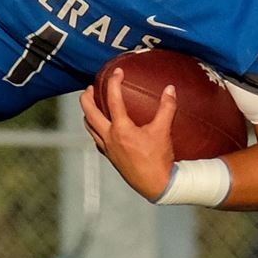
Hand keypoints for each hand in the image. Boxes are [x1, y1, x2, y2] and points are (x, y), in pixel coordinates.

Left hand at [80, 71, 177, 200]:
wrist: (156, 186)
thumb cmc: (159, 160)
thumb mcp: (163, 131)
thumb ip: (166, 108)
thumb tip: (170, 89)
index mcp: (121, 129)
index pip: (113, 99)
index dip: (114, 82)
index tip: (117, 72)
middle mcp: (110, 137)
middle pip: (89, 113)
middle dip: (86, 98)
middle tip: (90, 88)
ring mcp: (108, 148)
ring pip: (89, 127)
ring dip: (87, 114)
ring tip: (91, 105)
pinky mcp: (110, 157)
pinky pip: (96, 140)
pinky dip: (95, 130)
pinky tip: (101, 128)